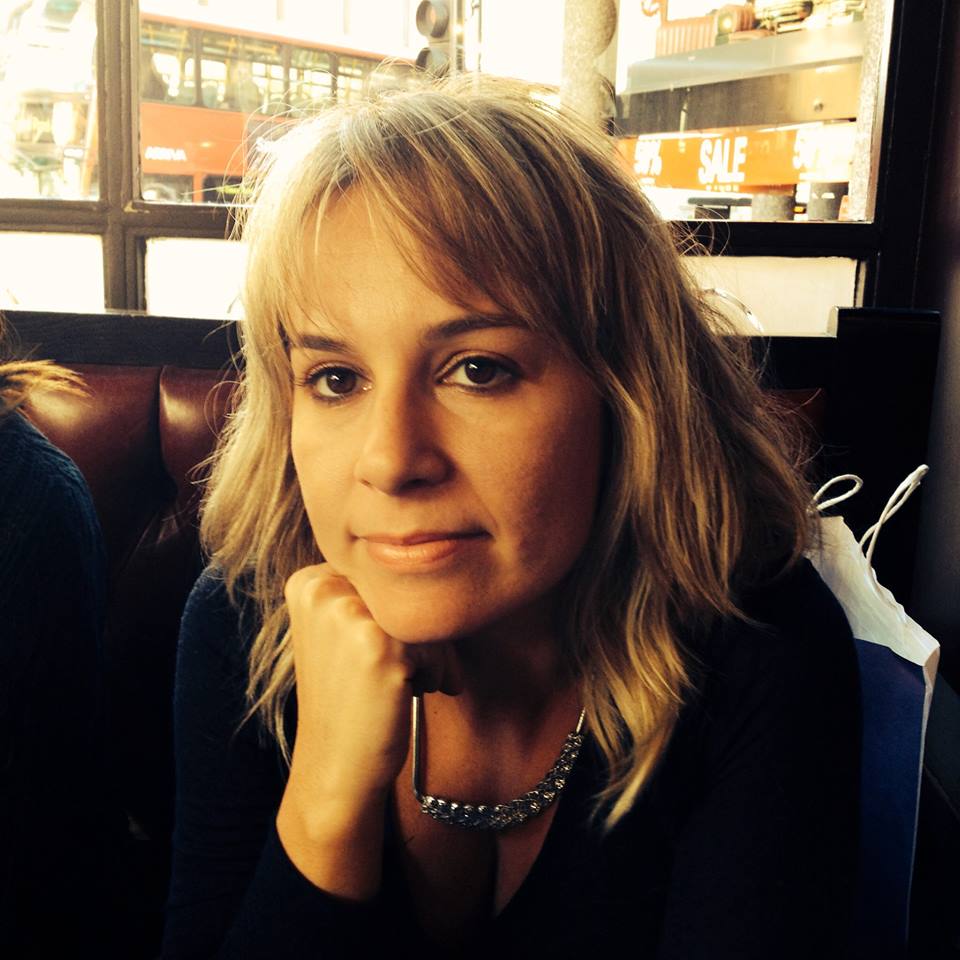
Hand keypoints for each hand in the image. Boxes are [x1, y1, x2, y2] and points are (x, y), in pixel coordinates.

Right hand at [276, 563, 459, 895]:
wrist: (336, 768)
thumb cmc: (350, 701)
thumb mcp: (342, 634)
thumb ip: (371, 594)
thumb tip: (440, 562)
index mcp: (308, 581)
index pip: (385, 577)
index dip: (401, 613)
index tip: (398, 648)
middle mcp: (322, 589)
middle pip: (406, 592)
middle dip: (423, 632)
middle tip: (422, 670)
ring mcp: (348, 615)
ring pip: (424, 616)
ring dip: (436, 652)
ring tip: (420, 683)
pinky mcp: (379, 645)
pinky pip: (435, 643)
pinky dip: (439, 670)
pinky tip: (417, 693)